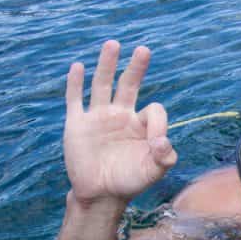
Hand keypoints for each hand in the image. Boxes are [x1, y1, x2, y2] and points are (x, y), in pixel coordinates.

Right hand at [63, 40, 176, 204]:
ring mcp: (98, 118)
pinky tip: (78, 67)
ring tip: (113, 44)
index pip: (153, 110)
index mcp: (141, 125)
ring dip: (107, 65)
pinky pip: (75, 100)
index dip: (158, 122)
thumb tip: (163, 142)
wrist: (100, 195)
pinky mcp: (77, 124)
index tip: (156, 144)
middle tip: (144, 50)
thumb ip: (165, 157)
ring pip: (102, 85)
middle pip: (128, 84)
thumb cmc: (129, 182)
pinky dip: (75, 83)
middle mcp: (120, 115)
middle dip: (136, 68)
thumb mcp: (153, 171)